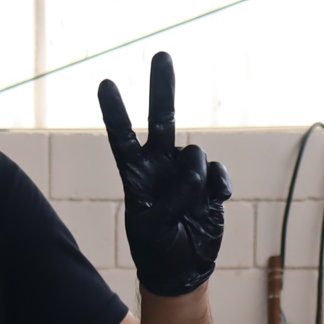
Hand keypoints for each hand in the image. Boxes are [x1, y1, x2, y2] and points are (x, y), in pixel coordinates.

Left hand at [97, 51, 229, 297]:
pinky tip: (214, 203)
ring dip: (194, 180)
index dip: (115, 111)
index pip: (122, 137)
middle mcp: (159, 165)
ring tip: (189, 207)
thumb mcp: (151, 228)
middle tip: (161, 54)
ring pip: (196, 154)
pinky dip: (218, 187)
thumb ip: (170, 198)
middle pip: (161, 117)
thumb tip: (195, 172)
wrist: (183, 268)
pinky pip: (217, 172)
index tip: (106, 83)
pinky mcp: (210, 182)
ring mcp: (185, 171)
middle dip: (162, 86)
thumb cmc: (157, 249)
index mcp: (135, 174)